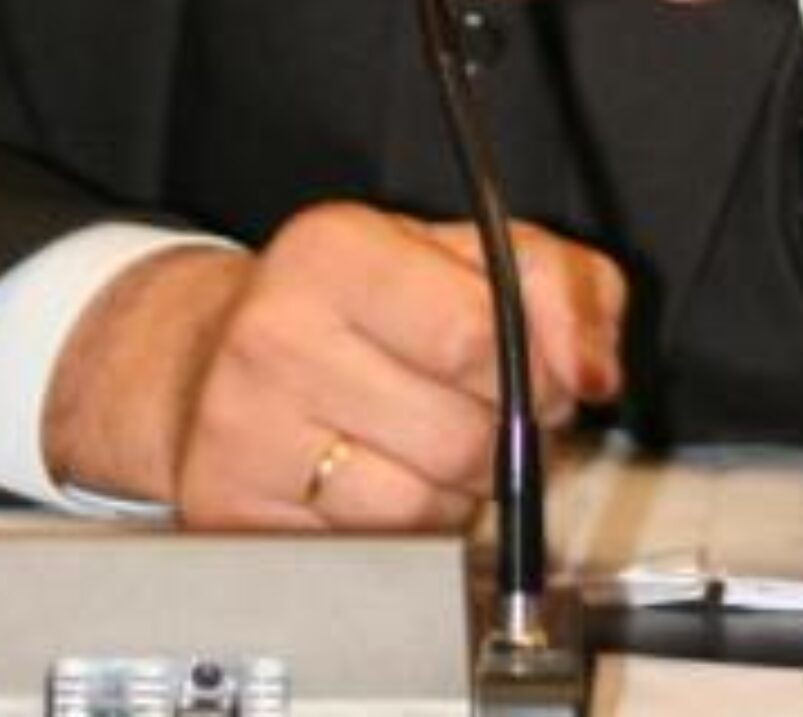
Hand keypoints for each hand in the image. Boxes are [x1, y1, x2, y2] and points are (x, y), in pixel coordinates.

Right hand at [41, 204, 624, 525]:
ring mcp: (246, 431)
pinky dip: (401, 533)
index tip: (539, 370)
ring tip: (419, 442)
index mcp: (332, 249)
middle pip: (463, 436)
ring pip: (423, 507)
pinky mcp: (233, 513)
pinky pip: (373, 553)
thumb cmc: (347, 303)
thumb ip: (558, 282)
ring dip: (453, 493)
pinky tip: (373, 480)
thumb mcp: (458, 254)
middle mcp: (276, 335)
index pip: (476, 333)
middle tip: (473, 406)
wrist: (206, 357)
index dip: (535, 368)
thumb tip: (596, 367)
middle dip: (500, 436)